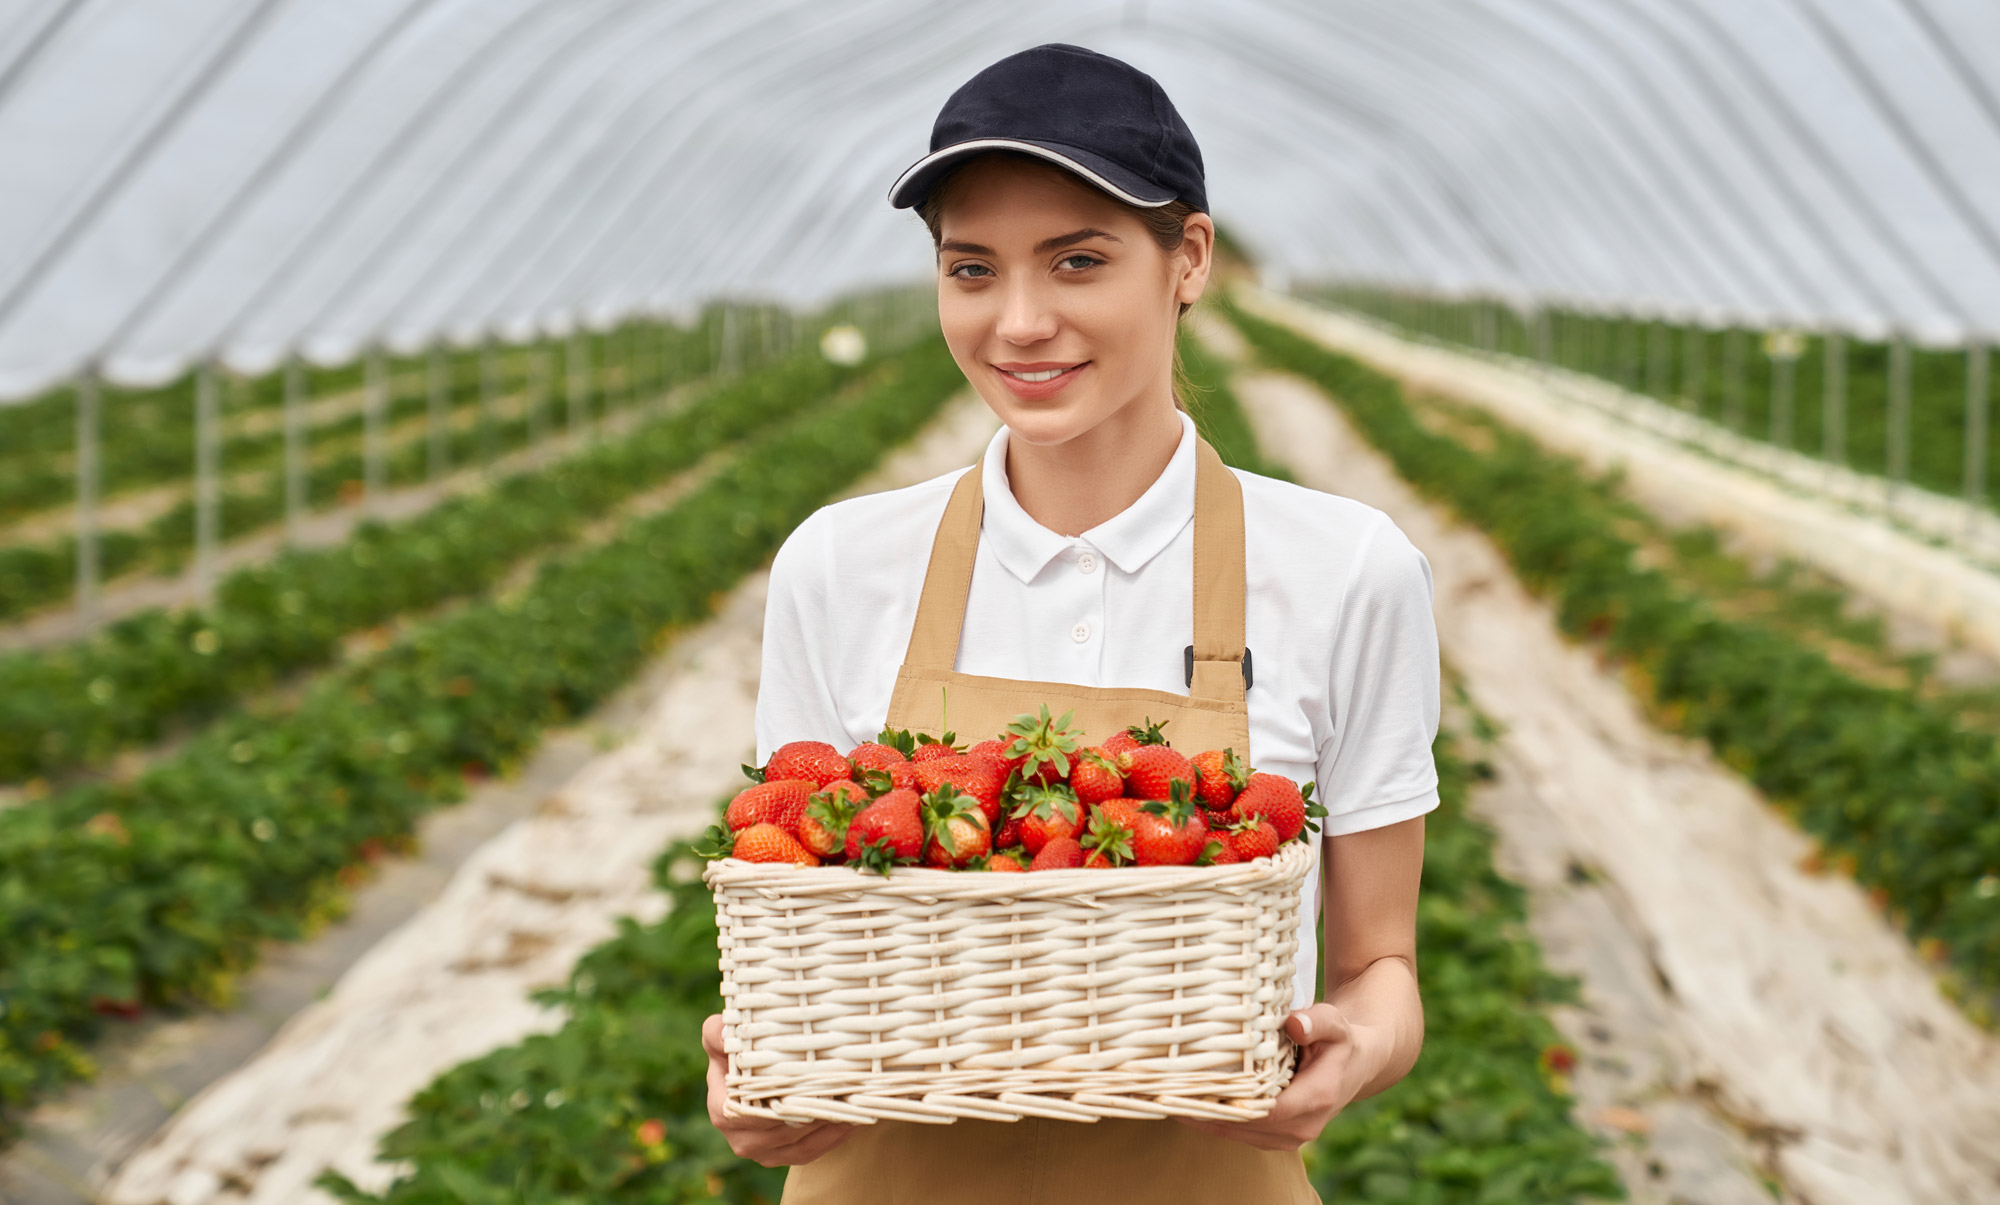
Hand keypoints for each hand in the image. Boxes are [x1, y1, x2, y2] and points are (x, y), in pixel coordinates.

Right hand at [704, 1013, 856, 1165]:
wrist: (747, 1075)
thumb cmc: (735, 1052)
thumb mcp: (720, 1039)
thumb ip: (717, 1034)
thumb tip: (726, 1033)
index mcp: (724, 1111)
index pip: (753, 1113)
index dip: (781, 1101)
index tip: (809, 1086)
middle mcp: (742, 1138)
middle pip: (785, 1129)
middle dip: (814, 1111)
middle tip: (845, 1092)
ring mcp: (764, 1151)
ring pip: (803, 1143)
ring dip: (831, 1125)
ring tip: (855, 1104)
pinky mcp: (784, 1156)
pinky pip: (813, 1152)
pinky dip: (835, 1137)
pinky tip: (855, 1118)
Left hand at [1178, 1003, 1373, 1150]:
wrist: (1356, 1065)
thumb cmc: (1340, 1039)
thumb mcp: (1335, 1023)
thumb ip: (1316, 1022)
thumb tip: (1293, 1023)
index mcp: (1314, 1100)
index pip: (1262, 1110)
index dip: (1224, 1103)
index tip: (1189, 1090)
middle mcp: (1300, 1128)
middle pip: (1241, 1125)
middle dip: (1201, 1111)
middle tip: (1160, 1092)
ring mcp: (1287, 1137)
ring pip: (1234, 1133)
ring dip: (1201, 1118)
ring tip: (1162, 1097)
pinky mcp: (1274, 1137)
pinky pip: (1237, 1132)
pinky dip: (1211, 1120)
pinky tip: (1183, 1103)